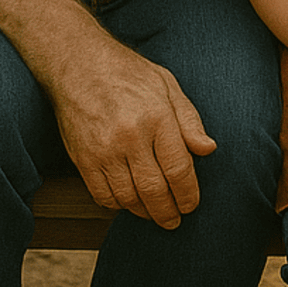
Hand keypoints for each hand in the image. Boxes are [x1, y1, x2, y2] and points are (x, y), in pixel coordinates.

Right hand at [0, 0, 213, 229]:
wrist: (79, 65)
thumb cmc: (129, 74)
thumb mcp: (167, 85)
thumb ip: (189, 120)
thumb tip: (208, 149)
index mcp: (157, 117)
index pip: (179, 169)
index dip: (188, 194)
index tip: (192, 205)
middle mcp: (130, 137)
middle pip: (154, 190)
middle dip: (168, 212)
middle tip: (176, 220)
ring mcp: (104, 150)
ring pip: (129, 198)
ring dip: (145, 212)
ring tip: (155, 214)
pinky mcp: (83, 159)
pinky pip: (103, 196)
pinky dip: (118, 205)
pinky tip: (129, 202)